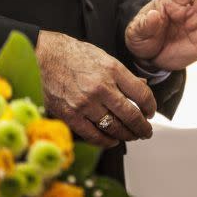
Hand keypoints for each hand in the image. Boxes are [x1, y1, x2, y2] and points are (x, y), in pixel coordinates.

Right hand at [35, 30, 156, 147]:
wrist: (46, 56)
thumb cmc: (75, 55)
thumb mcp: (105, 58)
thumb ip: (124, 75)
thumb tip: (142, 87)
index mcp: (113, 70)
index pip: (141, 94)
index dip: (150, 107)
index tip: (151, 112)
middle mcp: (101, 88)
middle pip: (131, 115)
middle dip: (142, 127)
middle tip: (146, 132)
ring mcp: (85, 103)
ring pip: (114, 127)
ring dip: (127, 135)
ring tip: (132, 136)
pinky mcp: (70, 115)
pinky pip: (93, 135)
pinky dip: (106, 141)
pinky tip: (112, 140)